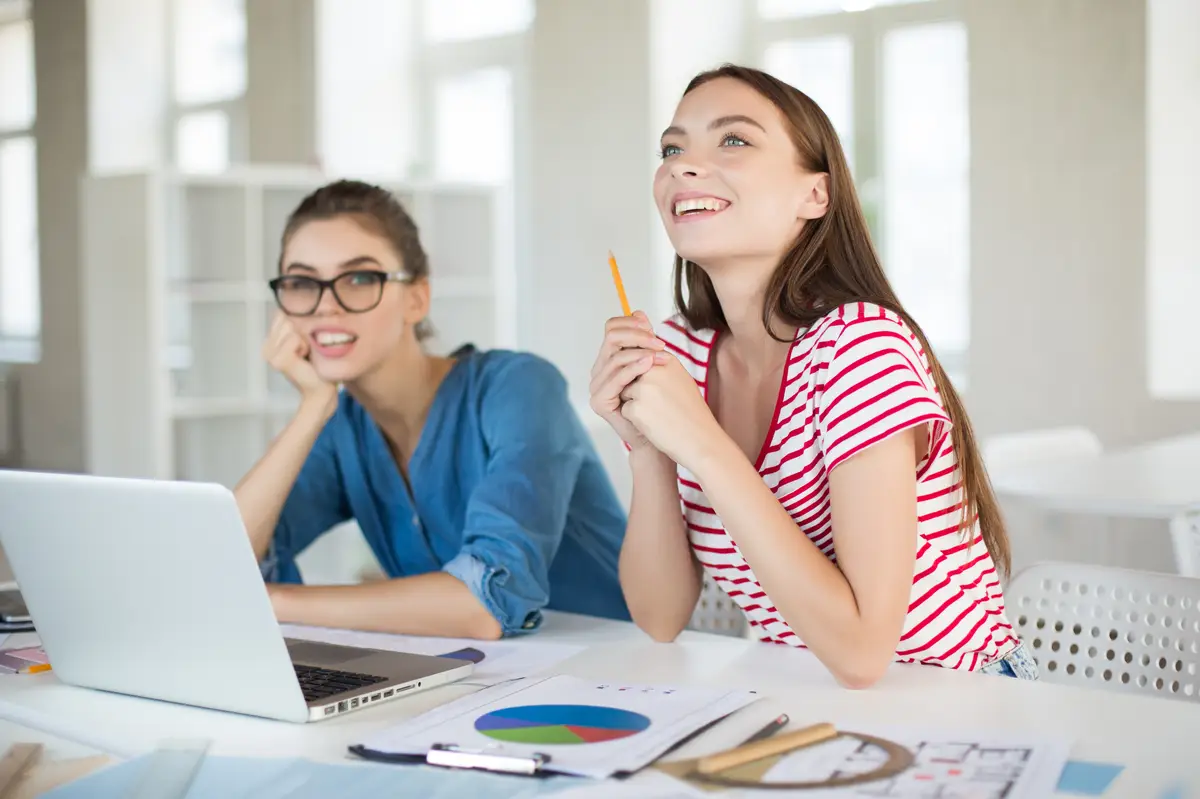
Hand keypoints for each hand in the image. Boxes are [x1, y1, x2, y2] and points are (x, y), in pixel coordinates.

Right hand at [263, 312, 336, 413]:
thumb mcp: (306, 338)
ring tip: (306, 354)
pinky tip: (304, 359)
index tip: (304, 343)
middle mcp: (266, 347)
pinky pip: (294, 338)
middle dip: (302, 331)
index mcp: (271, 341)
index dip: (299, 324)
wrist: (322, 388)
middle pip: (286, 318)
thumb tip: (295, 301)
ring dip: (304, 339)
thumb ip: (297, 322)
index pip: (282, 314)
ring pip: (290, 326)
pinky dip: (304, 346)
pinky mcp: (278, 360)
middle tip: (306, 350)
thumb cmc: (318, 363)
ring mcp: (270, 354)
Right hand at [589, 311, 670, 450]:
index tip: (653, 328)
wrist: (657, 436)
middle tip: (660, 343)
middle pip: (611, 337)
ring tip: (663, 355)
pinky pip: (617, 378)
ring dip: (642, 352)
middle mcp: (599, 370)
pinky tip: (650, 364)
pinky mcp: (600, 401)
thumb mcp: (653, 364)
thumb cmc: (658, 402)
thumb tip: (639, 311)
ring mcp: (597, 386)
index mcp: (609, 359)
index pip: (612, 328)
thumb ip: (644, 340)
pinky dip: (635, 367)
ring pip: (616, 356)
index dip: (631, 323)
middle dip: (637, 335)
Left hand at [619, 348, 722, 468]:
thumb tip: (640, 359)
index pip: (641, 364)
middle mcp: (653, 369)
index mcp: (666, 359)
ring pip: (626, 393)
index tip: (667, 395)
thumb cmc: (691, 412)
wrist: (701, 440)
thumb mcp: (680, 379)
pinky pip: (625, 410)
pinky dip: (636, 419)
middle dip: (640, 392)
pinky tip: (655, 424)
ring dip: (637, 405)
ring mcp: (643, 388)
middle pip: (631, 378)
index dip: (651, 383)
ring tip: (661, 414)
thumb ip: (660, 366)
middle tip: (665, 405)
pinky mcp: (635, 408)